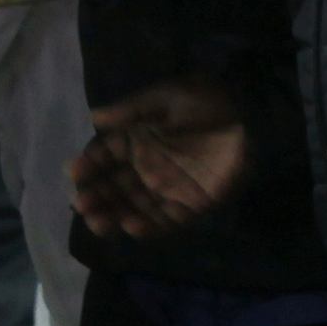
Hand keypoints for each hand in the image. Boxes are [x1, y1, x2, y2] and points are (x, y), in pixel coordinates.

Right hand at [71, 77, 249, 236]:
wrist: (250, 119)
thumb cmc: (206, 103)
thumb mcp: (166, 97)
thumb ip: (131, 110)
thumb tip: (95, 117)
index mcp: (135, 141)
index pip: (103, 157)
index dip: (88, 166)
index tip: (75, 173)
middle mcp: (145, 167)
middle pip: (112, 188)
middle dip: (94, 198)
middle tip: (81, 205)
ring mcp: (166, 188)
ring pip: (131, 208)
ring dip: (112, 217)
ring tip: (98, 222)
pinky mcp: (189, 205)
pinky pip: (163, 221)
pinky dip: (147, 227)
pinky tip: (131, 226)